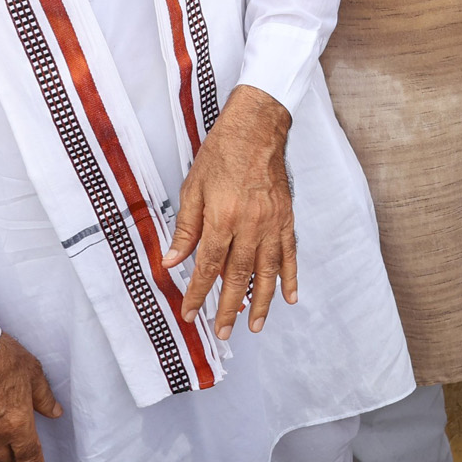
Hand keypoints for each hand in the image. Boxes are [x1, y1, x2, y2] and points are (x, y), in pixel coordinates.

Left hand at [163, 85, 295, 338]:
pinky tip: (289, 296)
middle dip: (229, 307)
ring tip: (255, 326)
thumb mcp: (193, 188)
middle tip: (223, 332)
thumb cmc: (221, 153)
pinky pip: (289, 253)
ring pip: (267, 271)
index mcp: (222, 217)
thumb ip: (186, 228)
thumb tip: (172, 261)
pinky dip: (290, 277)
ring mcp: (272, 222)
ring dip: (260, 301)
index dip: (198, 293)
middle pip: (238, 275)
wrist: (257, 128)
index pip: (207, 266)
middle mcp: (250, 224)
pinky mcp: (287, 217)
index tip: (191, 313)